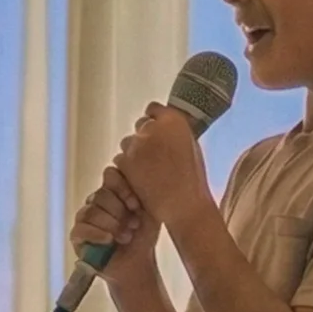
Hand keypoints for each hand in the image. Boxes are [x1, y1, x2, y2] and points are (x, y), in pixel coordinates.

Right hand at [71, 165, 158, 289]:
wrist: (138, 264)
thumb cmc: (144, 236)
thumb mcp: (151, 211)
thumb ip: (145, 191)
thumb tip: (141, 173)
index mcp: (114, 191)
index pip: (111, 175)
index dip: (122, 188)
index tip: (136, 205)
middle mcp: (97, 201)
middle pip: (101, 194)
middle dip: (120, 212)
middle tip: (134, 226)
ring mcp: (85, 217)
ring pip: (92, 211)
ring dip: (112, 225)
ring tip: (126, 237)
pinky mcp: (77, 235)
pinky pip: (81, 228)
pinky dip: (97, 234)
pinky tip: (109, 240)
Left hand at [114, 102, 211, 231]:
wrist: (182, 203)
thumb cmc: (192, 178)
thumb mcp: (191, 145)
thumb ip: (175, 133)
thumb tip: (165, 131)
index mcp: (174, 120)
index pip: (154, 109)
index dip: (154, 118)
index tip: (156, 127)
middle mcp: (153, 127)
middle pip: (141, 125)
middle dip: (145, 136)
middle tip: (153, 154)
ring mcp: (136, 144)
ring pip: (128, 142)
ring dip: (134, 151)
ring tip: (147, 169)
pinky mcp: (124, 161)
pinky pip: (120, 159)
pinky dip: (127, 166)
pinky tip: (139, 178)